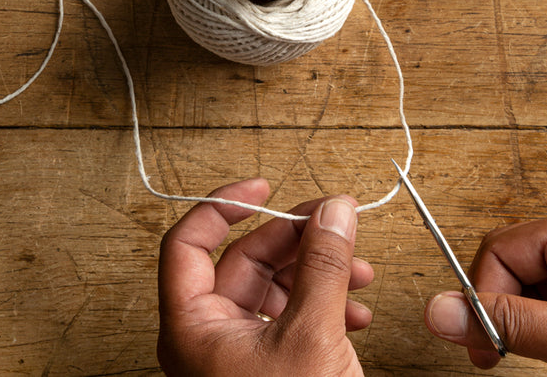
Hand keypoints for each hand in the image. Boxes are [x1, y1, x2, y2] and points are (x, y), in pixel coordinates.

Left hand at [157, 178, 372, 376]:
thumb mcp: (312, 336)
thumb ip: (322, 266)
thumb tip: (333, 212)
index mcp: (192, 327)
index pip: (188, 244)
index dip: (222, 207)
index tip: (263, 188)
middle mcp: (208, 337)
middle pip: (243, 261)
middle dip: (295, 241)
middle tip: (335, 224)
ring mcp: (237, 354)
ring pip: (273, 290)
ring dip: (319, 273)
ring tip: (358, 273)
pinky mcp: (268, 368)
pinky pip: (290, 319)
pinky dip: (325, 306)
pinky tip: (358, 311)